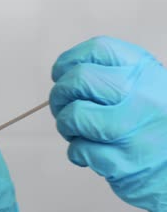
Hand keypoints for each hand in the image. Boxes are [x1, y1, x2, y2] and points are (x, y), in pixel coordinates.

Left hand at [50, 36, 166, 211]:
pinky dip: (77, 152)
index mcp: (145, 71)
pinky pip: (81, 150)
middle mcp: (144, 96)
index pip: (98, 49)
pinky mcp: (126, 162)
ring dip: (65, 124)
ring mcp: (135, 130)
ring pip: (75, 115)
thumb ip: (110, 74)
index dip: (69, 60)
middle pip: (80, 79)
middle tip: (61, 105)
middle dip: (59, 94)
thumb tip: (62, 74)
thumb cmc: (152, 123)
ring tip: (75, 131)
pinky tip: (91, 152)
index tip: (60, 73)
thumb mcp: (144, 86)